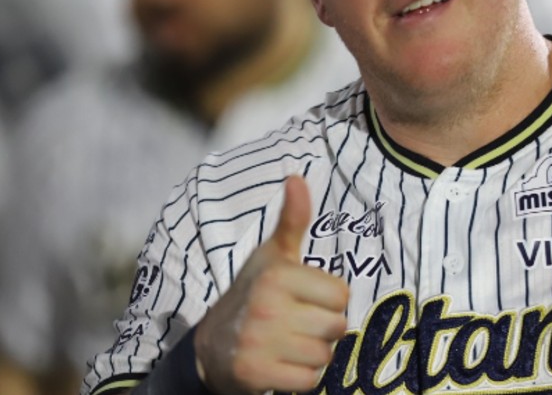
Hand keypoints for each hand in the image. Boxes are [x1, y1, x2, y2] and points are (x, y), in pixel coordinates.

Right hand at [194, 175, 348, 393]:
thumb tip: (297, 176)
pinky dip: (301, 379)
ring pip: (324, 356)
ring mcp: (259, 343)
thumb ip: (292, 219)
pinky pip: (309, 383)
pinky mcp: (256, 375)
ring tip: (289, 344)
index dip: (329, 300)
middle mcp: (267, 307)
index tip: (306, 300)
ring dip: (313, 355)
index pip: (341, 295)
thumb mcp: (271, 255)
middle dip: (323, 330)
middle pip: (336, 327)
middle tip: (297, 325)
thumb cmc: (253, 294)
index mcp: (277, 275)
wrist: (210, 346)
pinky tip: (282, 365)